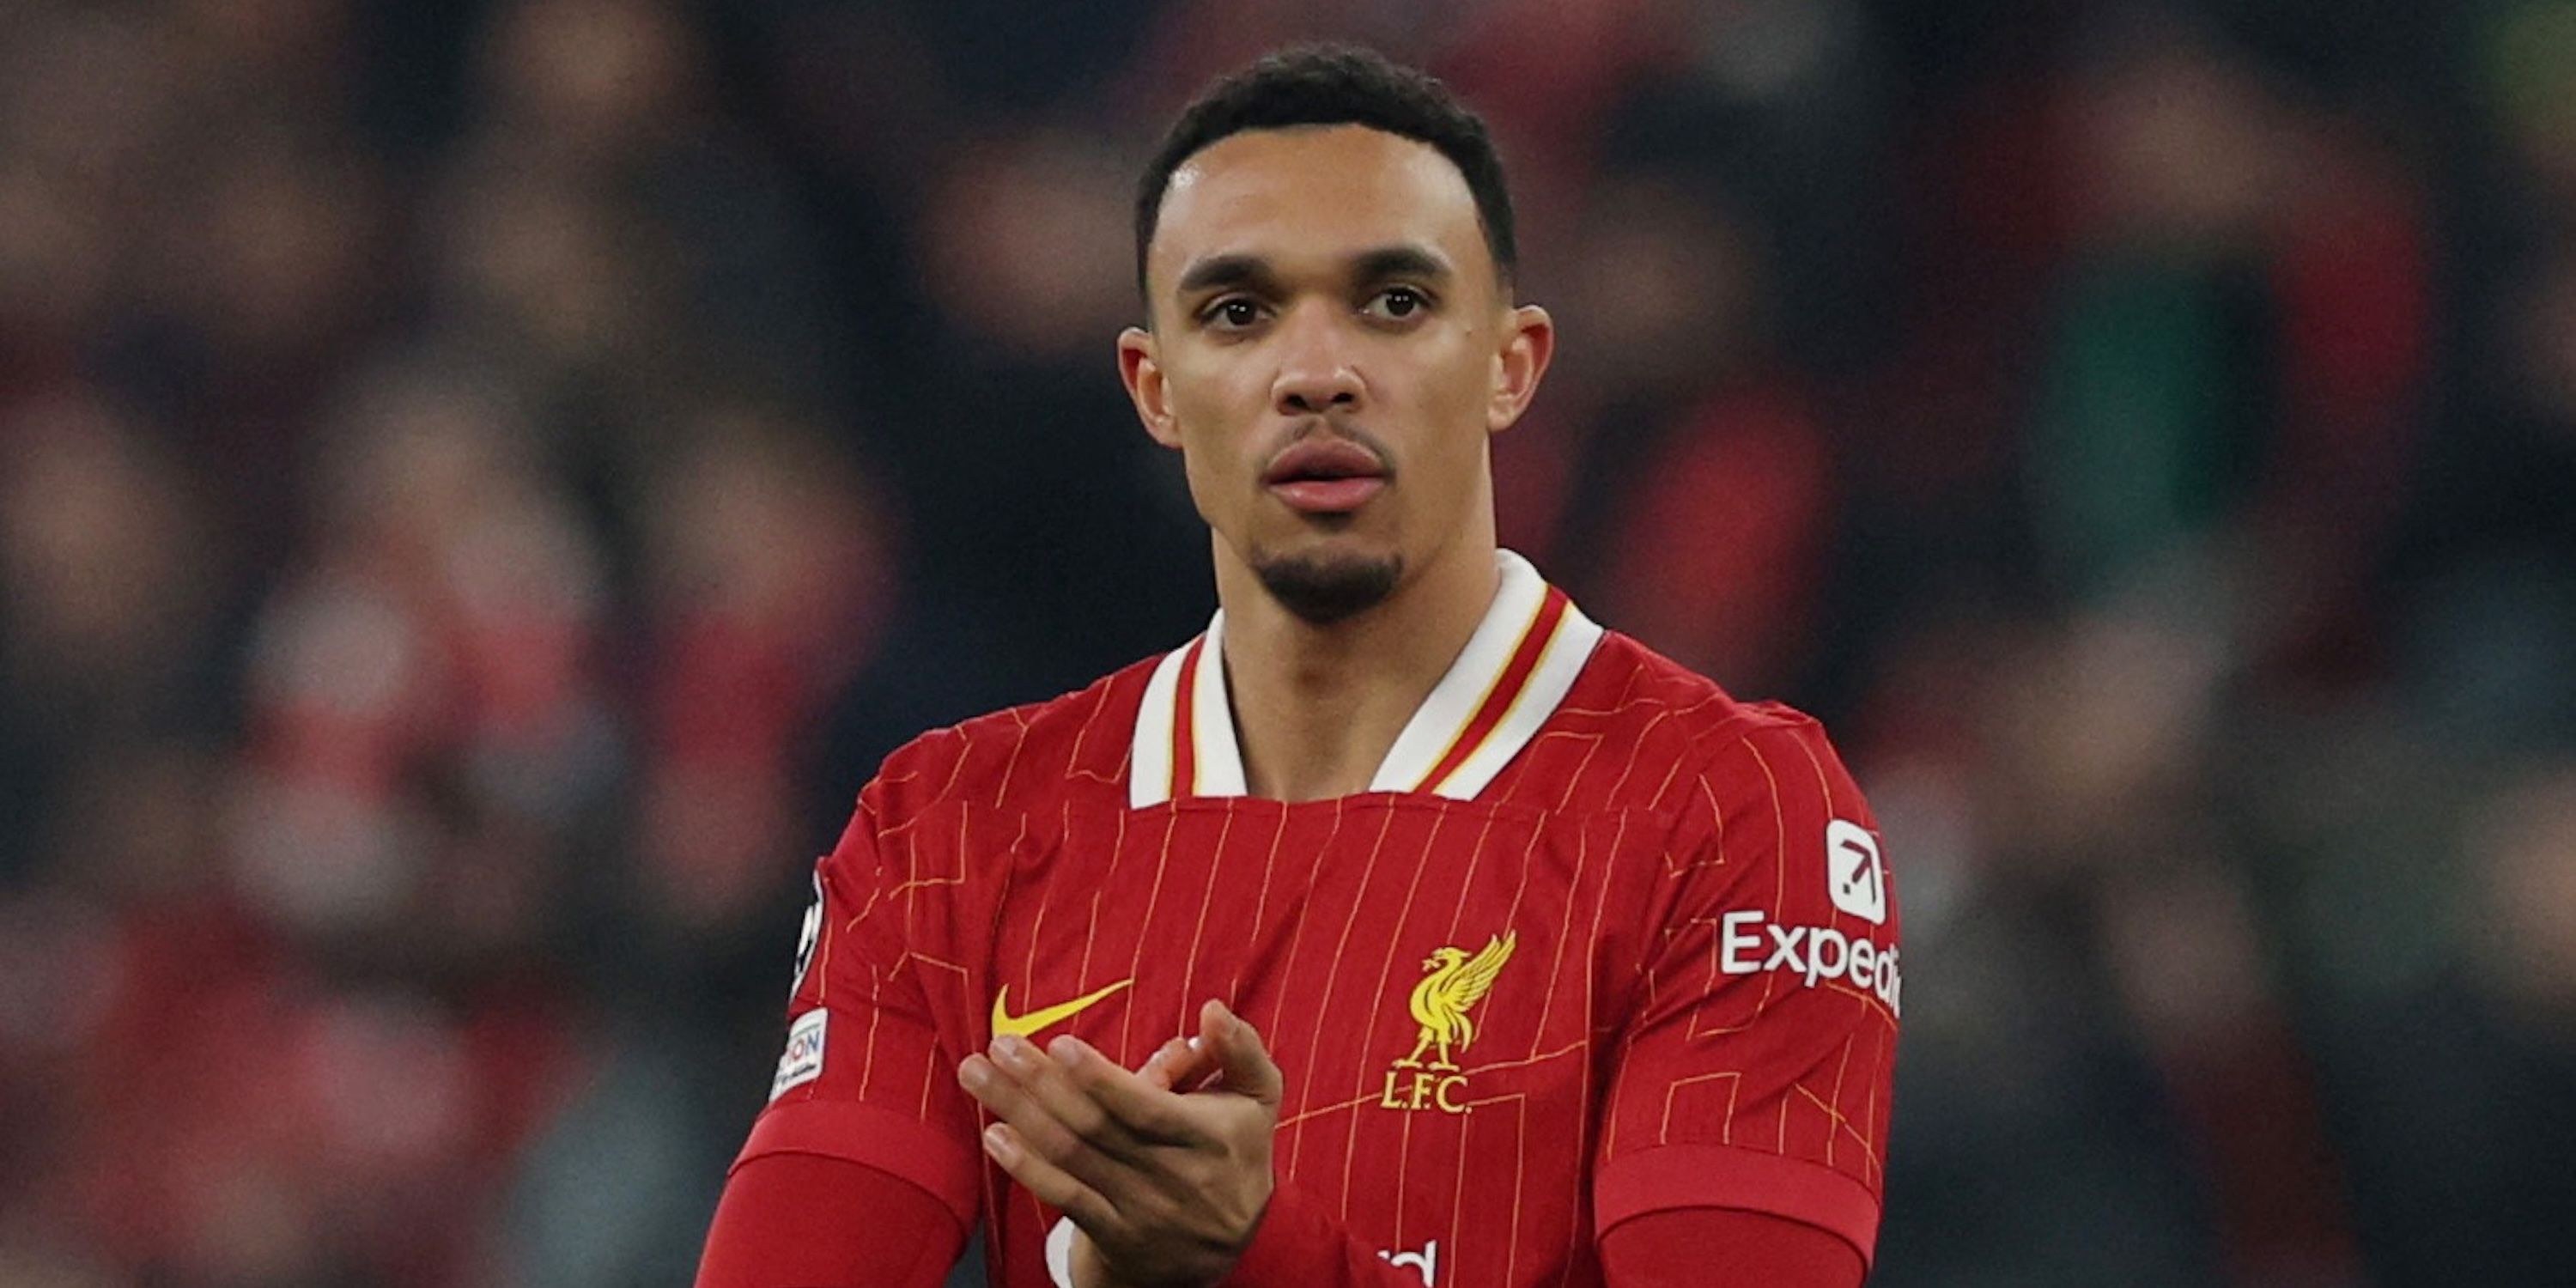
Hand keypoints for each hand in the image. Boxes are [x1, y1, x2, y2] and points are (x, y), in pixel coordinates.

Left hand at [959, 999, 1282, 1287]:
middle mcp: (1169, 1176)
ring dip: (1018, 1113)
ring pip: (1070, 1156)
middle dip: (1040, 1084)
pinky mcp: (1110, 1230)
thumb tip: (1212, 1010)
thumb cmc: (1236, 1152)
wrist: (1228, 1247)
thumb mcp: (1258, 1100)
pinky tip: (994, 1135)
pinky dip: (1026, 1167)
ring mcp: (1137, 1207)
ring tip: (976, 1074)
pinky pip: (1064, 1197)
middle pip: (1094, 1128)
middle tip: (999, 1046)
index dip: (1102, 1080)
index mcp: (1206, 1138)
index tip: (1061, 1045)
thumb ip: (1242, 1051)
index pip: (1146, 1109)